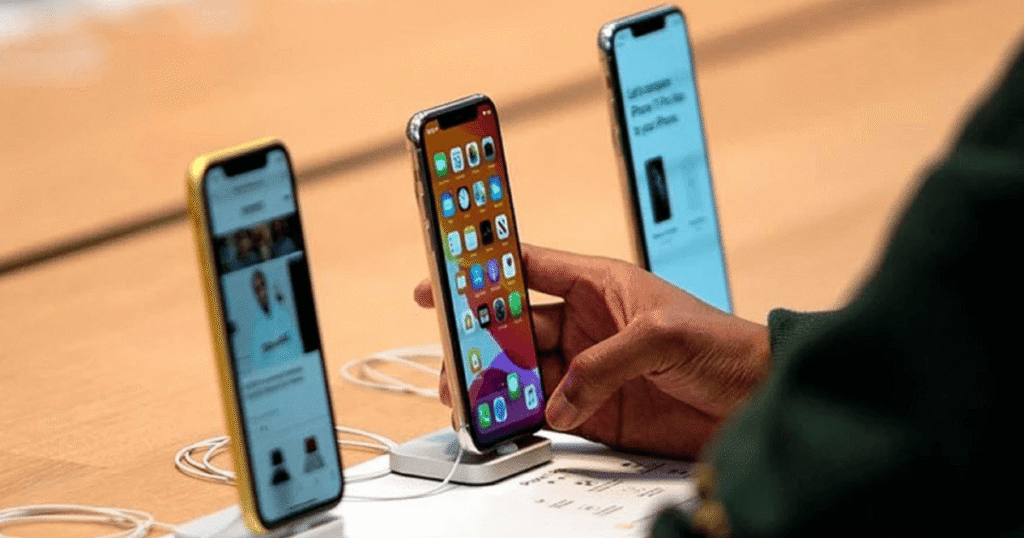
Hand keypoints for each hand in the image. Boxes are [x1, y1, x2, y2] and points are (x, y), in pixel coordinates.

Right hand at [414, 244, 770, 458]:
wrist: (758, 398)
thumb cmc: (725, 345)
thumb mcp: (664, 336)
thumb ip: (606, 362)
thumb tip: (560, 398)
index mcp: (599, 285)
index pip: (528, 268)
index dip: (483, 269)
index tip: (442, 278)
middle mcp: (586, 325)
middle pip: (515, 327)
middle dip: (479, 340)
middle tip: (451, 357)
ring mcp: (588, 369)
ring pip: (524, 373)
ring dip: (496, 384)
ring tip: (468, 399)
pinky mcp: (596, 410)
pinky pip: (547, 412)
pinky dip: (524, 419)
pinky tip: (506, 423)